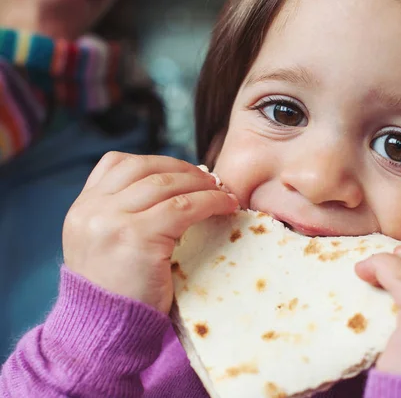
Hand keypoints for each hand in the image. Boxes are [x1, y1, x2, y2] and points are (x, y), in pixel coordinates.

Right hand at [62, 152, 237, 312]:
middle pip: (145, 168)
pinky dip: (210, 201)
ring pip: (167, 183)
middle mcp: (92, 209)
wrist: (105, 330)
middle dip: (183, 169)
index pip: (116, 162)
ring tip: (222, 191)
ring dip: (201, 183)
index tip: (182, 172)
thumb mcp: (104, 244)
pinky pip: (184, 207)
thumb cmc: (116, 292)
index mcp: (82, 208)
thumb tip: (173, 186)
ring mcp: (112, 220)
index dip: (156, 162)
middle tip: (209, 179)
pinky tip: (226, 205)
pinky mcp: (138, 236)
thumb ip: (122, 214)